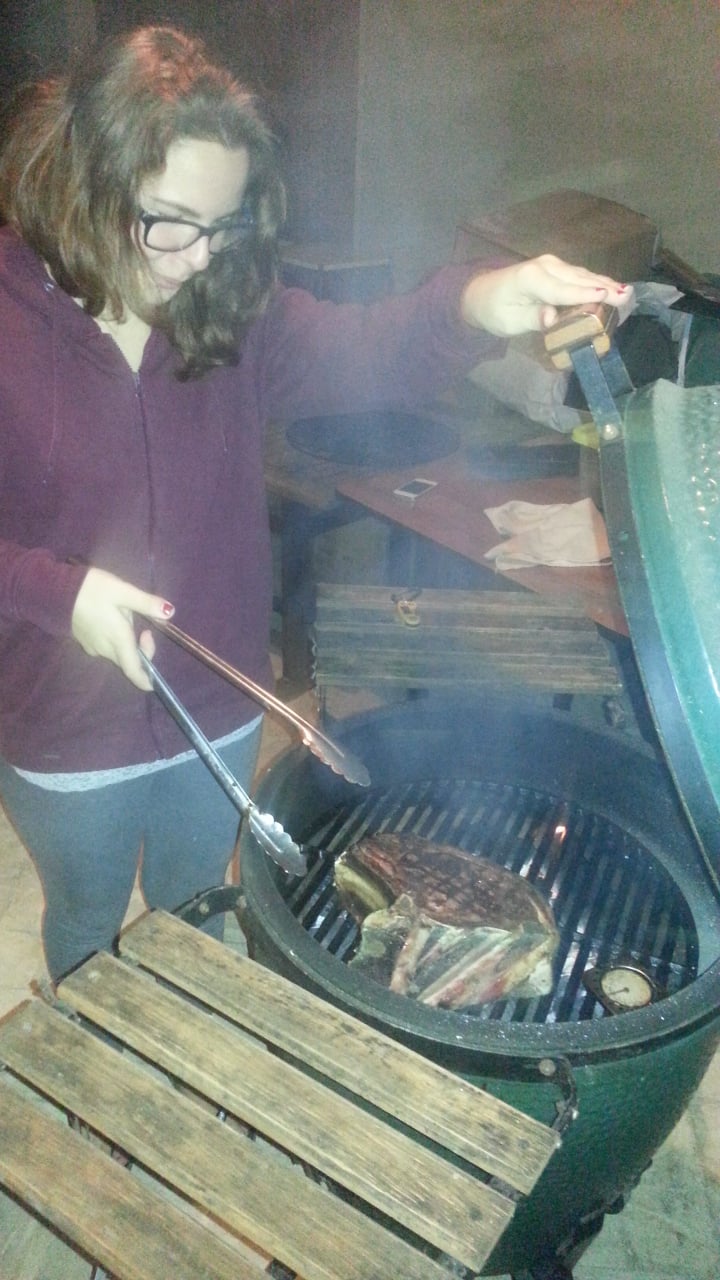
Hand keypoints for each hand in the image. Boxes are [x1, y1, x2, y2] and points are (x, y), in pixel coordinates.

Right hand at [71, 567, 174, 690]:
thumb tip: (170, 613)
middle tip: (147, 627)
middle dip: (142, 649)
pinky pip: (106, 647)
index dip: (147, 680)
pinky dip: (115, 638)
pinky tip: (110, 617)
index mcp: (118, 640)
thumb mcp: (123, 591)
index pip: (134, 672)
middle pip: (129, 661)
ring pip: (118, 653)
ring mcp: (93, 648)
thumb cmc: (91, 589)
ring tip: (124, 614)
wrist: (55, 590)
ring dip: (128, 641)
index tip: (156, 676)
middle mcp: (105, 650)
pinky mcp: (84, 642)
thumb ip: (147, 603)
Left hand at [461, 254, 631, 336]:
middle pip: (578, 279)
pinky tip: (613, 288)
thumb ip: (531, 319)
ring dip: (605, 283)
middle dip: (604, 287)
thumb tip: (552, 318)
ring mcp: (553, 265)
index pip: (562, 289)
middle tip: (628, 297)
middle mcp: (545, 266)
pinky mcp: (557, 268)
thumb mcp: (508, 322)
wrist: (481, 293)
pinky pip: (580, 276)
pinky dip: (596, 282)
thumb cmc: (495, 311)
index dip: (585, 293)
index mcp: (532, 279)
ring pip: (582, 275)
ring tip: (627, 292)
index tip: (607, 296)